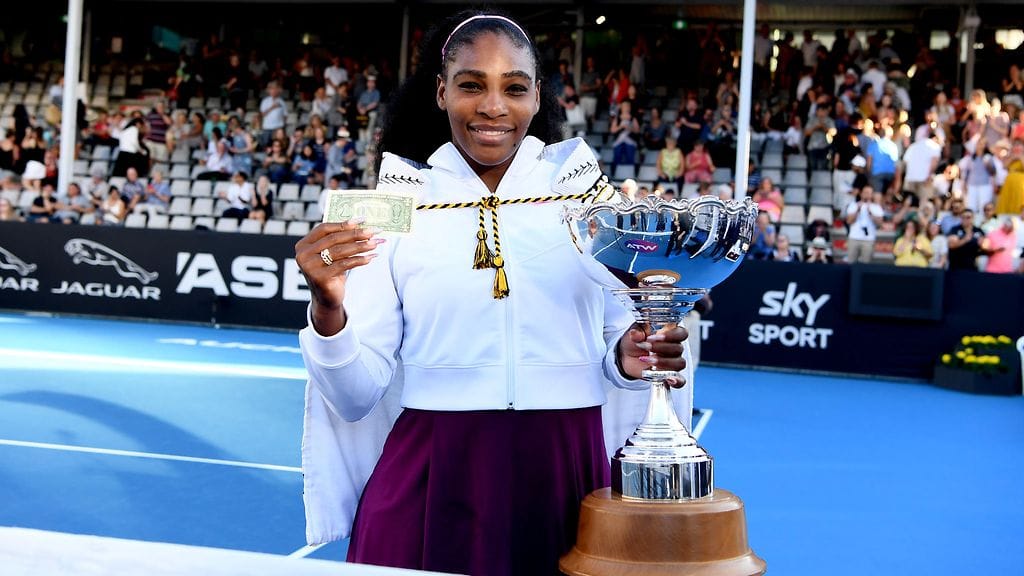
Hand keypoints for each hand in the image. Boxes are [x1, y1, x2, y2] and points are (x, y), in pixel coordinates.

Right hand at [294, 219, 384, 335]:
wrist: (326, 299)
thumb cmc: (331, 272)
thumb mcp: (331, 254)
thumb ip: (339, 240)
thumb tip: (361, 223)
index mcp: (303, 244)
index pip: (324, 228)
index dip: (343, 223)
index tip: (362, 220)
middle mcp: (303, 255)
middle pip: (333, 239)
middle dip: (356, 234)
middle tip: (374, 231)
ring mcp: (310, 267)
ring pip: (340, 251)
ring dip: (360, 246)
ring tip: (375, 243)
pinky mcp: (320, 278)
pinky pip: (344, 265)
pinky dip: (359, 260)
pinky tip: (371, 258)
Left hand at [617, 324, 687, 387]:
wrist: (627, 357)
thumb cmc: (635, 342)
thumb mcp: (634, 333)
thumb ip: (636, 331)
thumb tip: (635, 334)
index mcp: (670, 334)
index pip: (681, 333)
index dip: (670, 335)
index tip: (653, 337)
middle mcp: (674, 348)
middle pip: (678, 348)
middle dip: (661, 348)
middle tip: (646, 346)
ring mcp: (673, 363)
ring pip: (679, 363)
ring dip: (663, 362)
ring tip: (648, 360)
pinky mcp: (669, 376)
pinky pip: (680, 380)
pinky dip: (677, 381)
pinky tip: (668, 379)